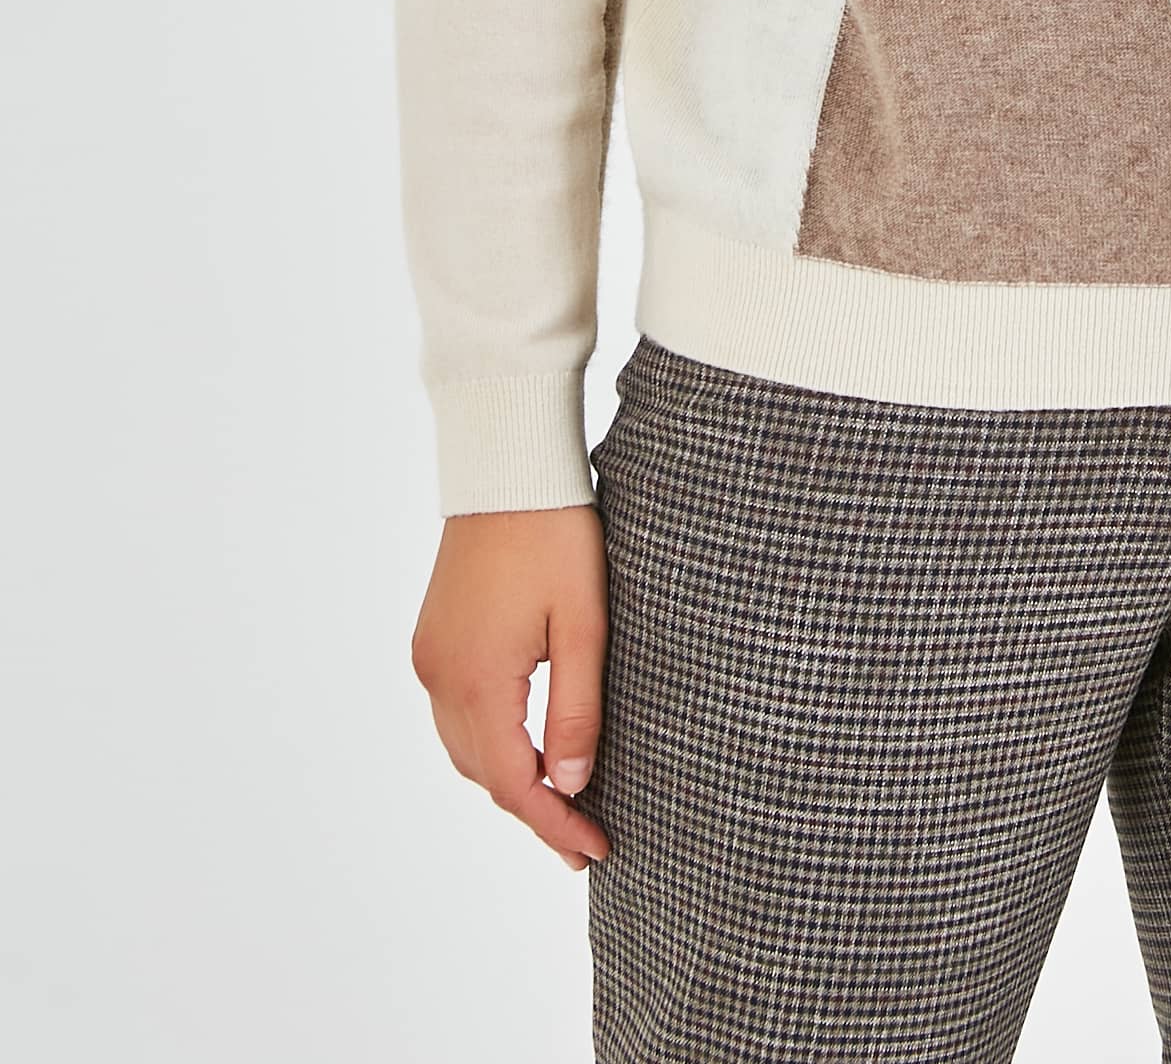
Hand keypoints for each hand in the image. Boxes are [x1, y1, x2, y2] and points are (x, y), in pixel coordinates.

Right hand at [410, 506, 612, 871]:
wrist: (509, 466)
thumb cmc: (556, 534)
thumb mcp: (584, 623)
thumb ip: (577, 708)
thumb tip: (571, 785)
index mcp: (477, 679)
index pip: (513, 782)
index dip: (554, 824)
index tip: (594, 850)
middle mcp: (440, 676)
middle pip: (483, 772)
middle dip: (533, 809)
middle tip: (584, 835)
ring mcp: (430, 655)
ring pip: (465, 747)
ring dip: (508, 777)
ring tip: (561, 799)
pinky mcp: (432, 636)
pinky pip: (455, 712)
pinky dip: (489, 740)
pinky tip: (525, 743)